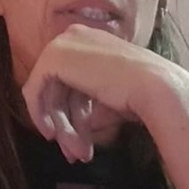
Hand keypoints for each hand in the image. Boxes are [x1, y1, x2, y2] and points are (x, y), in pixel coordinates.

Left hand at [21, 24, 171, 162]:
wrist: (153, 87)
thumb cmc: (141, 93)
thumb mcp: (109, 99)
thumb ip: (89, 108)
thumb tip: (77, 127)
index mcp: (93, 40)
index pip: (74, 79)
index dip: (75, 112)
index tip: (80, 140)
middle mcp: (76, 35)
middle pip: (61, 87)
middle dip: (68, 123)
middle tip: (75, 153)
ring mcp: (63, 43)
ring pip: (50, 93)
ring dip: (63, 126)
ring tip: (76, 153)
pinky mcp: (53, 57)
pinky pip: (34, 89)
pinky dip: (39, 113)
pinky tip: (51, 134)